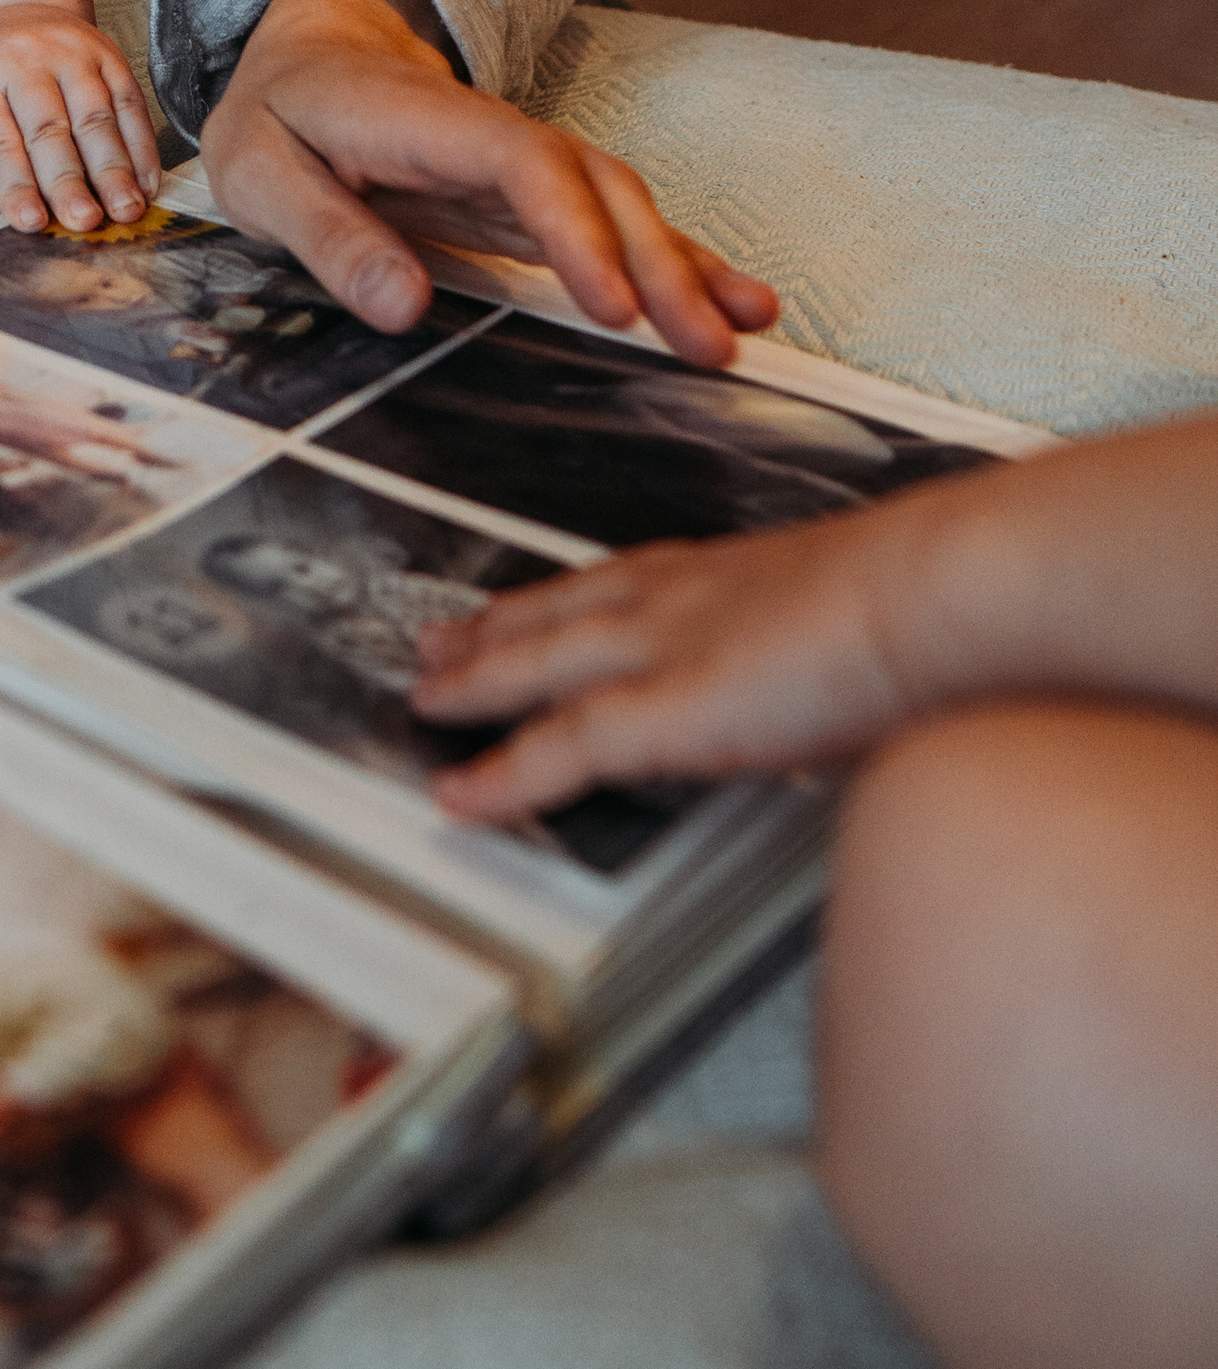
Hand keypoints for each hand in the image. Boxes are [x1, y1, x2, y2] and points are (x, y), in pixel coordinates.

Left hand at [0, 3, 160, 234]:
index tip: (31, 222)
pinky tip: (146, 182)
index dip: (14, 184)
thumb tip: (34, 216)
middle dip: (69, 181)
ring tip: (125, 209)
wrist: (9, 9)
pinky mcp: (109, 55)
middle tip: (84, 220)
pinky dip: (141, 147)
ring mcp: (71, 55)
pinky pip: (130, 103)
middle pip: (50, 130)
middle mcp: (26, 62)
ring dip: (114, 169)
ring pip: (96, 117)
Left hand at [201, 0, 777, 364]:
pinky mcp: (534, 199)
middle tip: (708, 344)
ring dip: (683, 266)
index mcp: (423, 120)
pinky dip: (673, 263)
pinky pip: (612, 226)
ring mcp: (522, 165)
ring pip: (618, 204)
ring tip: (746, 330)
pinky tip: (731, 305)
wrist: (307, 54)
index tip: (611, 306)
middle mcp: (492, 135)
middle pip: (593, 186)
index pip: (519, 164)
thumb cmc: (278, 115)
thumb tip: (401, 306)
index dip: (574, 231)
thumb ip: (326, 234)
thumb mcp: (258, 170)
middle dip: (658, 263)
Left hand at [410, 502, 926, 821]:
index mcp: (730, 573)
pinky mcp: (662, 711)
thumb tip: (867, 691)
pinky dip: (503, 774)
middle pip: (559, 613)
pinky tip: (460, 795)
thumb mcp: (875, 623)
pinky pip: (559, 748)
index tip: (527, 605)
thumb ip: (841, 653)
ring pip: (538, 666)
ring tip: (426, 696)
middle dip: (494, 629)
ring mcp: (662, 648)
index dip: (565, 600)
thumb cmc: (937, 606)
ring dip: (476, 681)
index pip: (622, 583)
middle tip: (438, 640)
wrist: (943, 593)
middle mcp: (680, 597)